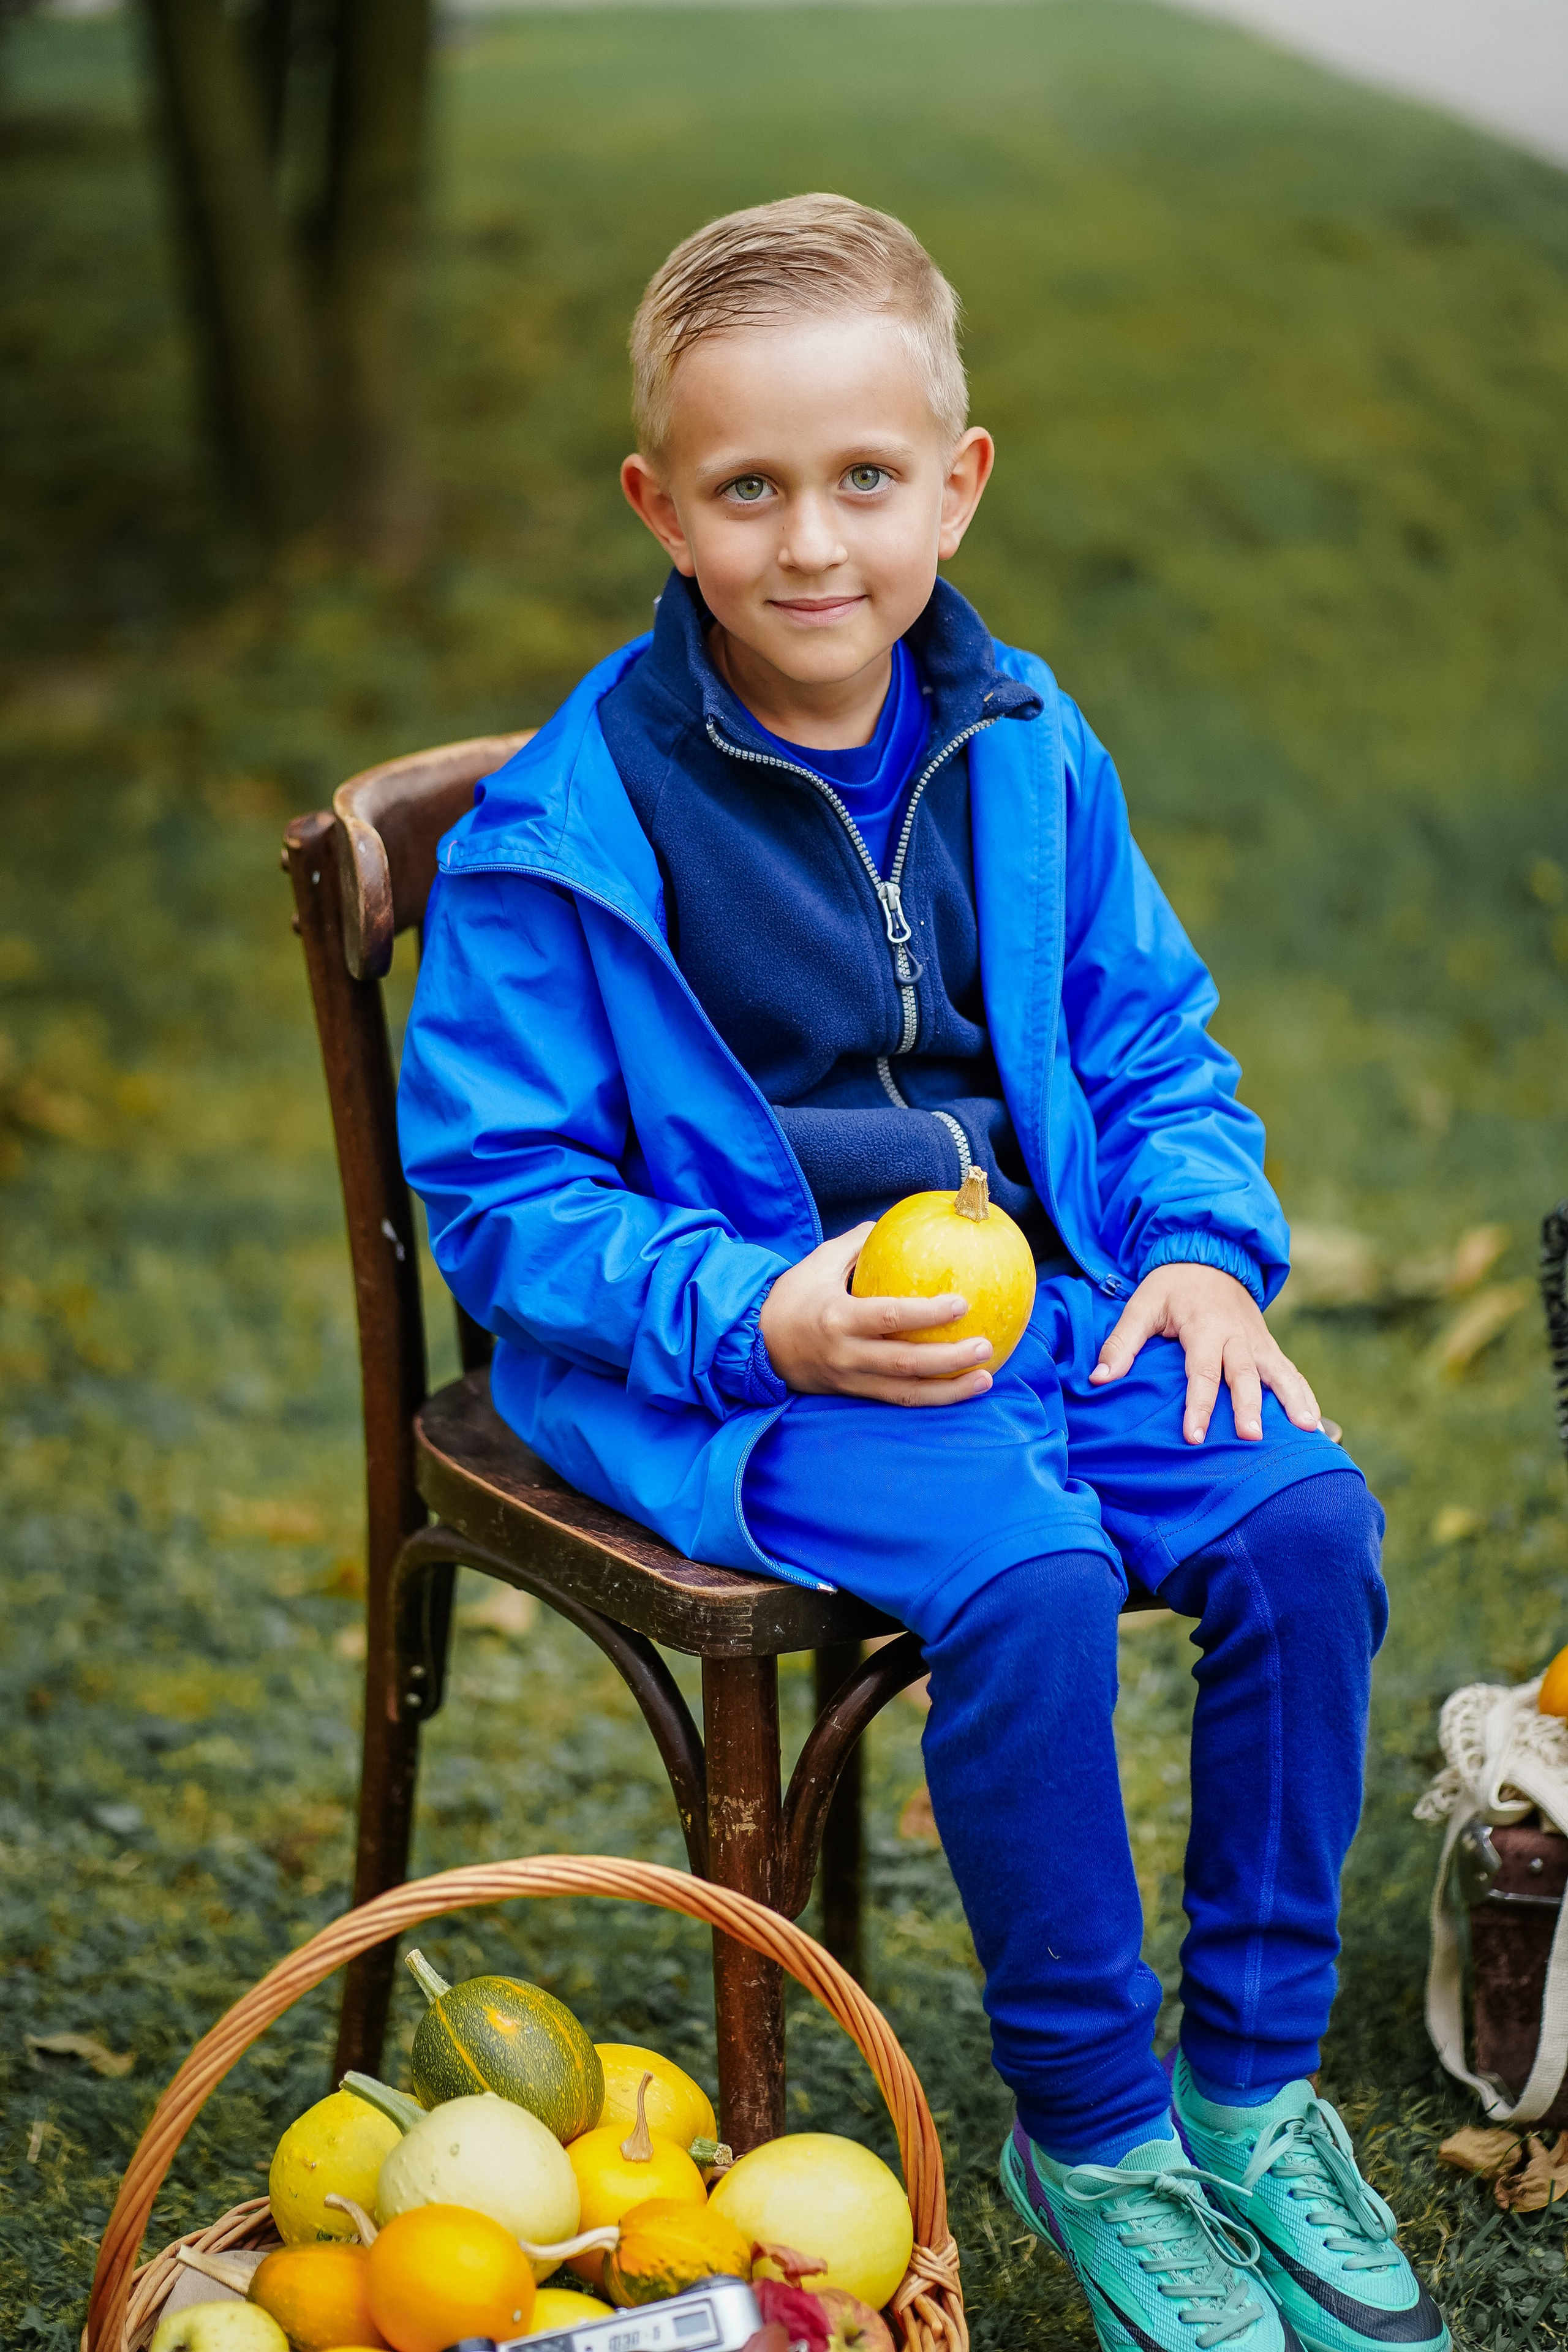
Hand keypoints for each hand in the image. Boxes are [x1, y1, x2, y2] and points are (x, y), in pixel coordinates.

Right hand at [760, 1224, 994, 1406]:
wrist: (755, 1346)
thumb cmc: (791, 1298)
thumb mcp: (818, 1263)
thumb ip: (856, 1244)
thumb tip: (891, 1224)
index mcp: (838, 1318)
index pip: (890, 1318)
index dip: (928, 1314)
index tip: (962, 1303)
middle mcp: (847, 1354)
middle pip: (906, 1363)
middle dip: (950, 1359)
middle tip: (985, 1346)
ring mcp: (851, 1379)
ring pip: (907, 1392)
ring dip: (949, 1390)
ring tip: (985, 1378)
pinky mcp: (854, 1394)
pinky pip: (897, 1400)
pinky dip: (931, 1397)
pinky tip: (959, 1389)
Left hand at [1088, 1263, 1320, 1444]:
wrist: (1210, 1255)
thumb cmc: (1172, 1286)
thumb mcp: (1141, 1305)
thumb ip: (1121, 1342)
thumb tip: (1097, 1378)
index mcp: (1204, 1327)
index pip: (1202, 1371)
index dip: (1198, 1404)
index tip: (1194, 1436)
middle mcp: (1236, 1335)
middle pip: (1245, 1374)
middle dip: (1249, 1406)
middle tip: (1251, 1436)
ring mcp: (1257, 1341)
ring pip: (1279, 1372)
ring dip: (1293, 1400)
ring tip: (1307, 1431)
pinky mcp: (1268, 1346)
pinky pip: (1290, 1372)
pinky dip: (1305, 1395)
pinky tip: (1316, 1423)